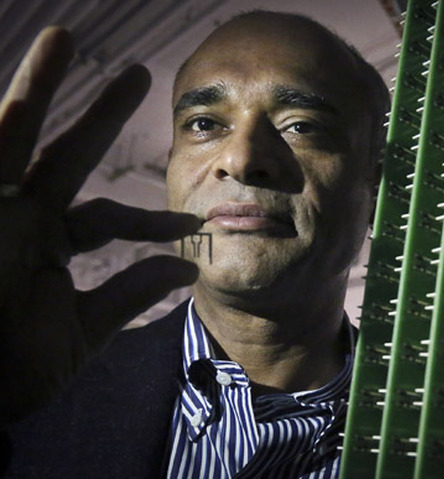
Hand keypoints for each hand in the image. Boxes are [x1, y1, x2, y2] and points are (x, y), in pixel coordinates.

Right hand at [0, 27, 199, 425]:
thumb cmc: (14, 368)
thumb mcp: (82, 328)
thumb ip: (129, 294)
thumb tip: (186, 270)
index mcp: (51, 243)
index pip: (109, 217)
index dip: (150, 219)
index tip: (193, 224)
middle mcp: (22, 217)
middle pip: (67, 154)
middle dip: (102, 115)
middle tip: (140, 74)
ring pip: (15, 135)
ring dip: (37, 87)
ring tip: (62, 38)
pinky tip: (18, 85)